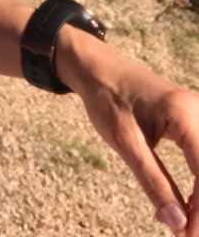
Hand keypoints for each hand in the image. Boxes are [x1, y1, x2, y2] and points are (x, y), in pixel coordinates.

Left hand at [56, 28, 198, 235]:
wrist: (97, 66)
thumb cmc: (107, 99)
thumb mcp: (126, 143)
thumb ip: (154, 182)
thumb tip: (179, 224)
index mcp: (183, 114)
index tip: (189, 236)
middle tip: (186, 233)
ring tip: (184, 224)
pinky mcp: (194, 120)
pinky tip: (185, 204)